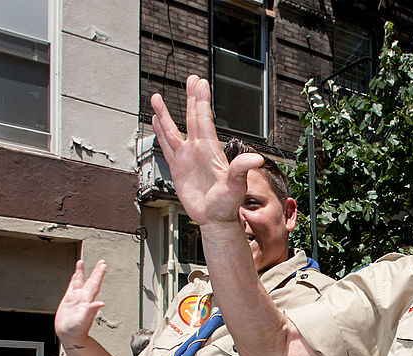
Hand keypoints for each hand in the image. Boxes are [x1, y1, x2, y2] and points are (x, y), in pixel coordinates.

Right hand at [55, 261, 107, 344]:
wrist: (69, 336)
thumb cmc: (77, 331)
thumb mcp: (84, 320)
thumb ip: (92, 311)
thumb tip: (101, 303)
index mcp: (87, 300)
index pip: (95, 283)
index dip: (98, 274)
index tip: (102, 264)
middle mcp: (83, 297)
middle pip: (90, 280)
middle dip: (95, 271)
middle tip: (101, 262)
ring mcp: (76, 299)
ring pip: (79, 282)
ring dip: (81, 272)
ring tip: (81, 262)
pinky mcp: (68, 301)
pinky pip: (71, 287)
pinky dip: (73, 280)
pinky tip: (75, 275)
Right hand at [151, 76, 263, 226]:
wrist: (216, 219)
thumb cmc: (228, 204)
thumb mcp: (237, 184)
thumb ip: (243, 168)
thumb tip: (257, 158)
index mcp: (211, 150)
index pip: (204, 120)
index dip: (201, 101)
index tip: (200, 83)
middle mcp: (198, 151)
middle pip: (192, 118)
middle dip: (192, 99)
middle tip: (192, 79)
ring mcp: (187, 158)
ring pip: (174, 130)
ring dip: (166, 114)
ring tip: (157, 97)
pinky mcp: (178, 168)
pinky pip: (167, 146)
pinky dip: (160, 133)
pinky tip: (155, 121)